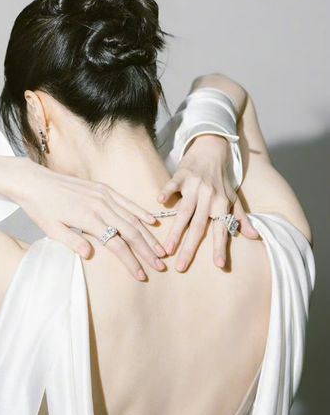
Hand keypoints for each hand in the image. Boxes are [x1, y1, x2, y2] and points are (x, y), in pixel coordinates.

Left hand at [12, 158, 166, 280]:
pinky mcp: (103, 189)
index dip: (131, 261)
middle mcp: (100, 206)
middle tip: (160, 266)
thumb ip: (72, 241)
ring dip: (149, 235)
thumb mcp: (52, 230)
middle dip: (147, 251)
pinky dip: (141, 212)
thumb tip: (89, 255)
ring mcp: (104, 195)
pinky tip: (153, 222)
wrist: (35, 182)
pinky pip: (127, 202)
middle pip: (131, 232)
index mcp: (88, 219)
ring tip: (161, 250)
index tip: (141, 275)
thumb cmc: (41, 209)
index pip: (117, 244)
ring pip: (133, 218)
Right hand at [156, 134, 259, 270]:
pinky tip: (160, 202)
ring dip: (176, 231)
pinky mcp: (181, 175)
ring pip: (184, 212)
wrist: (213, 147)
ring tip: (167, 249)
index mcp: (222, 204)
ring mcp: (195, 186)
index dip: (220, 247)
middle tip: (181, 267)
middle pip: (199, 226)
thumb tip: (254, 237)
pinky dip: (167, 192)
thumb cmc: (222, 177)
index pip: (221, 230)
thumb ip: (240, 218)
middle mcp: (209, 197)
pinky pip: (173, 185)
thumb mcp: (233, 197)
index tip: (219, 265)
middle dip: (190, 248)